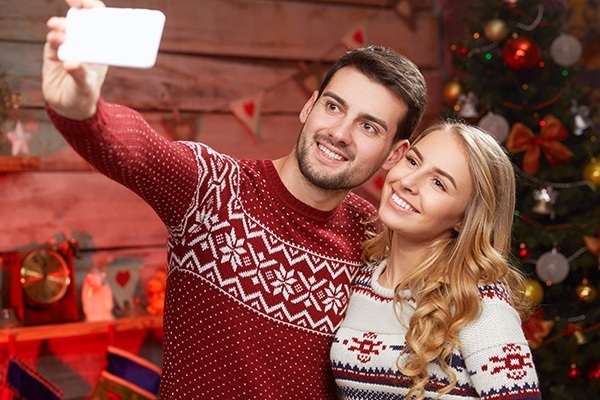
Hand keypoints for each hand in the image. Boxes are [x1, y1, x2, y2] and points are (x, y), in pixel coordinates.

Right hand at [42, 0, 107, 119]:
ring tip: (59, 29)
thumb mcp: (86, 86)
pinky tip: (54, 38)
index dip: (94, 8)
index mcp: (99, 46)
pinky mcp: (53, 53)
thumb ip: (80, 74)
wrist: (69, 107)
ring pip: (64, 28)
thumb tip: (71, 63)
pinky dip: (54, 37)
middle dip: (77, 8)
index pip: (98, 20)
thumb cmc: (85, 94)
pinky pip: (53, 40)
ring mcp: (68, 46)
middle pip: (80, 18)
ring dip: (62, 25)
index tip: (89, 3)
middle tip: (75, 3)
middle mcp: (83, 42)